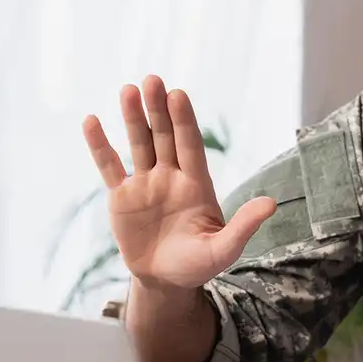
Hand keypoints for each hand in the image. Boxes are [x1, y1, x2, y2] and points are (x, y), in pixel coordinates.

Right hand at [82, 75, 276, 289]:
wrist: (165, 281)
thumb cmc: (198, 265)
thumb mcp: (223, 249)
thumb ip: (243, 226)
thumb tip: (271, 204)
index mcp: (196, 185)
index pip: (190, 146)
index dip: (184, 121)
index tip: (178, 95)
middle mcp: (171, 177)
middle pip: (163, 137)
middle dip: (158, 110)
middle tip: (152, 80)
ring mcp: (145, 184)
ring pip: (138, 144)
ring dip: (133, 117)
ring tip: (128, 90)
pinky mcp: (121, 197)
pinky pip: (109, 166)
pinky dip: (99, 145)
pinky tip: (91, 121)